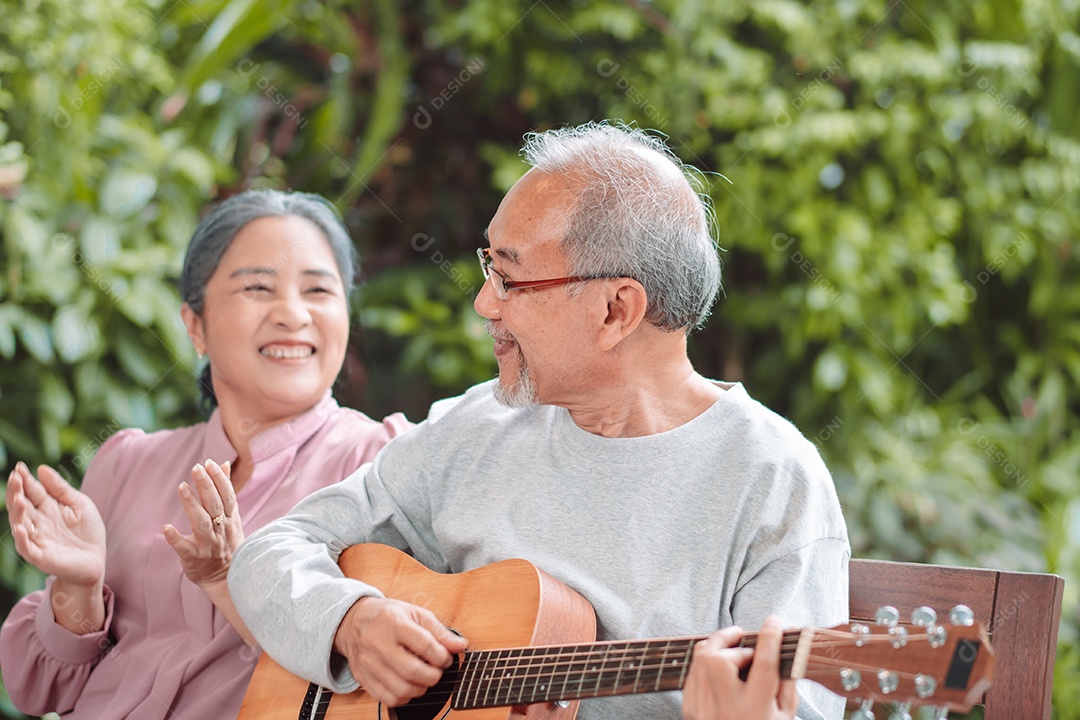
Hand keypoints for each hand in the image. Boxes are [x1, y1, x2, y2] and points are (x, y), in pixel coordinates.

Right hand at [6, 462, 105, 586]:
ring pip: (21, 524)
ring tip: (18, 498)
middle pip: (22, 506)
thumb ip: (60, 488)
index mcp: (47, 508)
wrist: (96, 560)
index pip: (32, 491)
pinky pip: (27, 548)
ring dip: (17, 512)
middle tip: (15, 478)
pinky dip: (22, 539)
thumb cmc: (88, 531)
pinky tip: (20, 528)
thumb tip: (41, 468)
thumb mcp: (79, 503)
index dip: (25, 480)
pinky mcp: (41, 556)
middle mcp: (38, 522)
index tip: (20, 467)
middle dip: (17, 492)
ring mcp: (38, 539)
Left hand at [164, 459, 242, 587]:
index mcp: (230, 519)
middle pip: (215, 505)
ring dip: (192, 505)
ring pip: (201, 523)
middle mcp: (222, 530)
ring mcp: (209, 545)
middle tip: (196, 468)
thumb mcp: (231, 516)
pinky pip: (185, 548)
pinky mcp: (194, 558)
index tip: (209, 463)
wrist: (226, 578)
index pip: (227, 495)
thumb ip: (226, 491)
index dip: (220, 479)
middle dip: (207, 486)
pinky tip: (167, 528)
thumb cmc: (227, 543)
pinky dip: (176, 538)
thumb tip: (224, 464)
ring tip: (182, 487)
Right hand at [333, 596, 469, 706]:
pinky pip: (388, 698)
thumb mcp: (414, 613)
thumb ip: (438, 631)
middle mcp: (378, 644)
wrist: (353, 621)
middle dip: (433, 675)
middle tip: (438, 671)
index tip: (447, 658)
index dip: (442, 655)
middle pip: (412, 670)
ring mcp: (368, 663)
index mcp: (394, 623)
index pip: (423, 644)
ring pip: (401, 689)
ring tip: (424, 678)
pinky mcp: (363, 678)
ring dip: (421, 688)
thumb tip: (460, 646)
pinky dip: (405, 697)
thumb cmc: (387, 616)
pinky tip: (409, 685)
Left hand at [682, 616, 796, 719]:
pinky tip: (719, 664)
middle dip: (734, 645)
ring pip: (701, 660)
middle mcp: (727, 709)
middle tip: (746, 645)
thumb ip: (786, 683)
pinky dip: (705, 662)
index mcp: (756, 710)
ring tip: (733, 646)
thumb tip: (787, 650)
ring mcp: (704, 709)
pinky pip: (693, 672)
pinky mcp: (690, 709)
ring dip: (718, 646)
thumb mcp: (785, 715)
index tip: (774, 621)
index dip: (770, 638)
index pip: (764, 666)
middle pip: (721, 660)